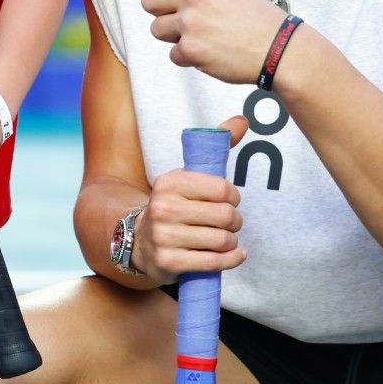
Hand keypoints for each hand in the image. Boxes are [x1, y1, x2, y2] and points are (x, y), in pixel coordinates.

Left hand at [100, 0, 288, 83]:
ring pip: (158, 30)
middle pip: (147, 1)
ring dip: (175, 36)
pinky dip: (189, 58)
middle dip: (161, 12)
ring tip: (206, 37)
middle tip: (187, 19)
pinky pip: (173, 55)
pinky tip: (213, 53)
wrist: (278, 47)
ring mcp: (190, 23)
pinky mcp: (191, 50)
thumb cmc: (254, 15)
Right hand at [133, 116, 249, 283]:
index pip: (221, 189)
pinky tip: (235, 255)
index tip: (231, 201)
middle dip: (235, 221)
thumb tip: (243, 120)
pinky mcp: (168, 262)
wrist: (139, 241)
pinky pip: (212, 263)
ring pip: (221, 240)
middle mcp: (163, 208)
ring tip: (228, 239)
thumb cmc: (173, 205)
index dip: (234, 197)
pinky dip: (231, 260)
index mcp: (169, 182)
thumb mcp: (186, 176)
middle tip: (232, 223)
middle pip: (224, 216)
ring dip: (232, 241)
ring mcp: (163, 237)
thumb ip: (215, 146)